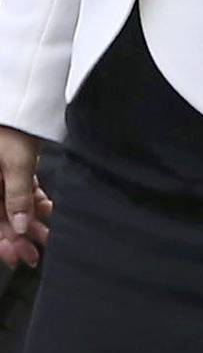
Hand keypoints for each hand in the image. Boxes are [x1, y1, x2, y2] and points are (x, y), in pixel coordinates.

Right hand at [0, 124, 51, 271]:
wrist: (21, 96)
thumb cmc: (11, 126)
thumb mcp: (14, 163)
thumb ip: (18, 196)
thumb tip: (22, 227)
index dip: (1, 241)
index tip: (16, 256)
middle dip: (17, 237)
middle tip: (34, 254)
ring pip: (10, 206)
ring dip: (29, 221)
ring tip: (47, 236)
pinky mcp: (10, 168)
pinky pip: (20, 191)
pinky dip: (33, 202)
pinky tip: (47, 212)